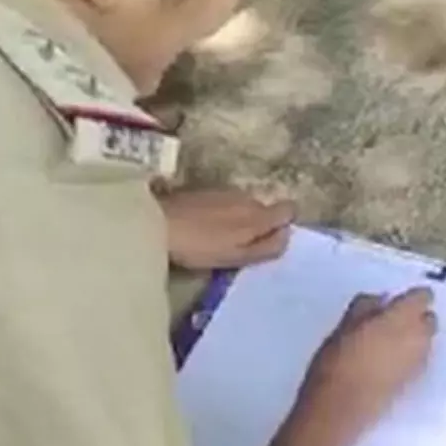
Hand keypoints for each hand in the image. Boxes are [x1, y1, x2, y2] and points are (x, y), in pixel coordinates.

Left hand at [156, 185, 292, 269]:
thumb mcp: (236, 256)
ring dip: (238, 219)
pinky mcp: (205, 190)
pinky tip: (203, 227)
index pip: (290, 209)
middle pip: (266, 209)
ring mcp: (225, 191)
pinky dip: (221, 214)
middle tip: (240, 247)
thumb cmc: (199, 246)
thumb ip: (266, 247)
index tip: (270, 241)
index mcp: (259, 215)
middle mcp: (247, 197)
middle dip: (259, 226)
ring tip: (218, 239)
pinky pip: (225, 202)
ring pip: (244, 205)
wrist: (156, 223)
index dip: (284, 224)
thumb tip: (287, 235)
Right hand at [299, 288, 437, 426]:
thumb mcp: (344, 325)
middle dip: (417, 317)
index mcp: (403, 318)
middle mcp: (419, 338)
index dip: (412, 296)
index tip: (397, 300)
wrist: (340, 410)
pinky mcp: (413, 383)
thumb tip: (381, 300)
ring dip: (414, 337)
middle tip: (393, 320)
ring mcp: (418, 363)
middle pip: (429, 320)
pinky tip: (388, 362)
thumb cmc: (337, 361)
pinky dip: (409, 357)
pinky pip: (418, 360)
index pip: (423, 297)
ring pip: (426, 341)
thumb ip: (366, 306)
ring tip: (388, 342)